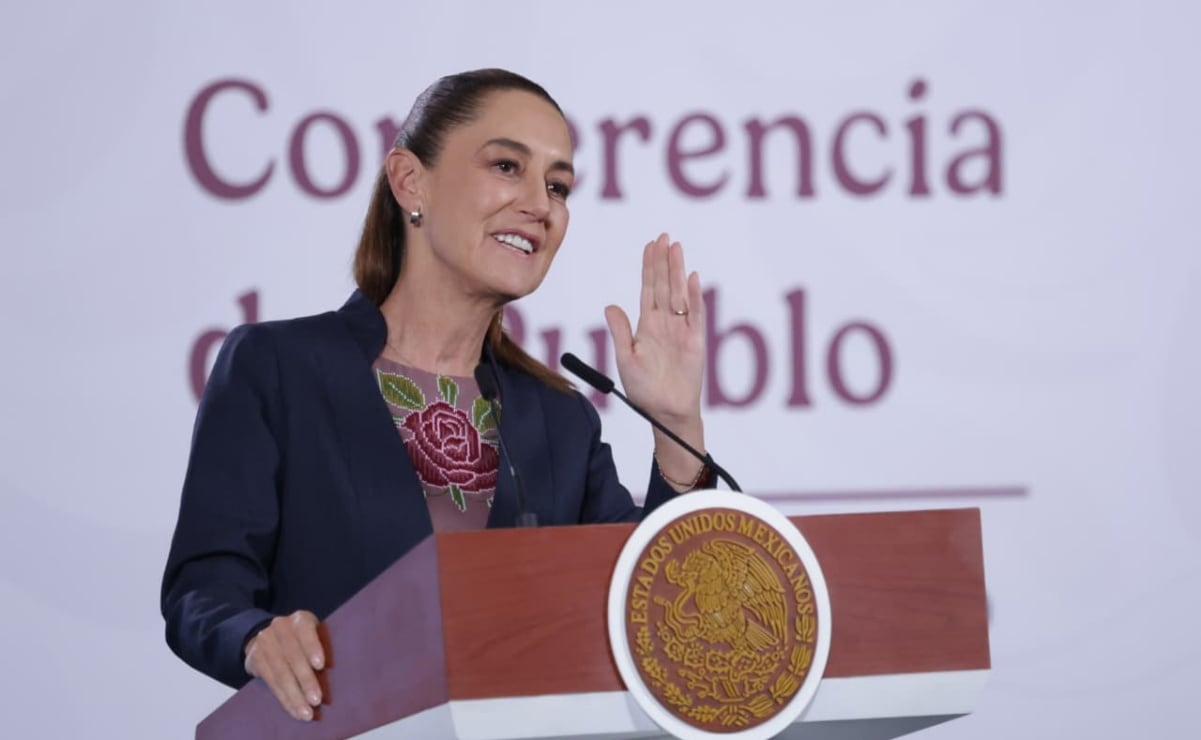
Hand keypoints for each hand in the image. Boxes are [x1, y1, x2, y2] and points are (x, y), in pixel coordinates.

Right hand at [243, 610, 325, 720]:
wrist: (268, 635)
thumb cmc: (302, 639)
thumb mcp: (313, 634)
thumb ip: (323, 645)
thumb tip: (342, 673)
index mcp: (300, 619)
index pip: (306, 631)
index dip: (312, 648)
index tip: (320, 665)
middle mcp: (280, 627)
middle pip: (293, 657)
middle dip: (305, 681)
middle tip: (316, 700)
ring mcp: (265, 642)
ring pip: (281, 673)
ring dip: (294, 696)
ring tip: (306, 713)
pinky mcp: (255, 658)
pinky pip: (271, 682)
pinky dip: (284, 698)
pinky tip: (294, 710)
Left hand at [605, 233, 706, 485]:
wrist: (665, 412)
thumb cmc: (644, 390)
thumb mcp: (626, 358)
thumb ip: (620, 331)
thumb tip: (610, 306)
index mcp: (647, 325)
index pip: (648, 289)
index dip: (649, 267)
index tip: (650, 245)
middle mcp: (665, 323)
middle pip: (664, 285)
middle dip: (663, 261)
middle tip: (663, 236)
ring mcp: (681, 330)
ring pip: (680, 294)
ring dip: (677, 271)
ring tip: (676, 248)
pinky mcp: (695, 341)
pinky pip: (695, 314)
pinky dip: (694, 296)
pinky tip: (691, 278)